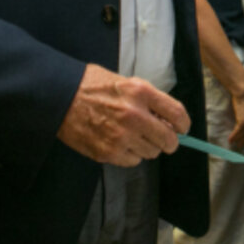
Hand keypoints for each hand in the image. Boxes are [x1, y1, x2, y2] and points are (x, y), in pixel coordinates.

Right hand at [57, 63, 189, 166]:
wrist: (60, 97)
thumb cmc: (92, 85)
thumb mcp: (125, 81)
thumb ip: (147, 98)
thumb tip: (166, 117)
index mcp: (141, 93)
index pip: (177, 114)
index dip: (184, 124)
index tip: (183, 128)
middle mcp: (134, 116)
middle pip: (168, 139)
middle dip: (169, 141)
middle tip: (164, 139)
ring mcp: (121, 136)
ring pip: (151, 152)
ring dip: (148, 147)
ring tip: (134, 136)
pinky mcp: (108, 152)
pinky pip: (133, 162)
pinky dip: (131, 155)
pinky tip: (120, 143)